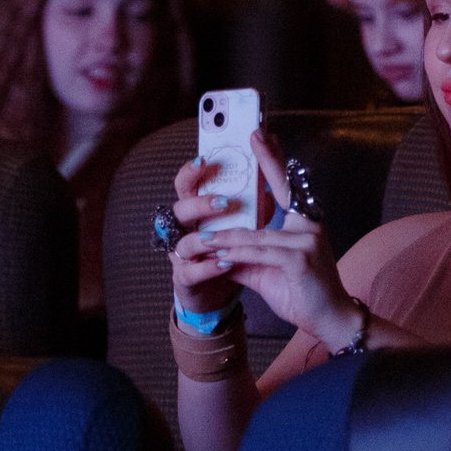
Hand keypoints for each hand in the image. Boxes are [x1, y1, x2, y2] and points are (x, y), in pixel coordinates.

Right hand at [169, 153, 257, 314]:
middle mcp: (183, 230)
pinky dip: (208, 268)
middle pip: (179, 210)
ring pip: (182, 242)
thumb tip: (271, 183)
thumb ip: (252, 206)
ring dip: (203, 238)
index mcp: (195, 211)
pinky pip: (190, 272)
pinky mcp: (185, 279)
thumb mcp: (242, 226)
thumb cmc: (228, 251)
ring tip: (222, 237)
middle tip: (222, 201)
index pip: (187, 186)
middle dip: (198, 204)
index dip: (191, 173)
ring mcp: (181, 255)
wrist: (217, 291)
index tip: (203, 159)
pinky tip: (225, 263)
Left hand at [171, 130, 363, 347]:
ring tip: (201, 237)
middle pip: (281, 190)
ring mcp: (307, 240)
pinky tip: (218, 254)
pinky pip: (260, 252)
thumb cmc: (301, 294)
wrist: (329, 321)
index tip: (261, 135)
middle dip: (266, 161)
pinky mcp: (300, 259)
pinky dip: (236, 253)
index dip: (274, 159)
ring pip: (256, 234)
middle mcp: (309, 225)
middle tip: (253, 133)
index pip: (286, 186)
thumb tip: (215, 247)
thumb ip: (244, 256)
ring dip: (225, 236)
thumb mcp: (266, 271)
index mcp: (303, 223)